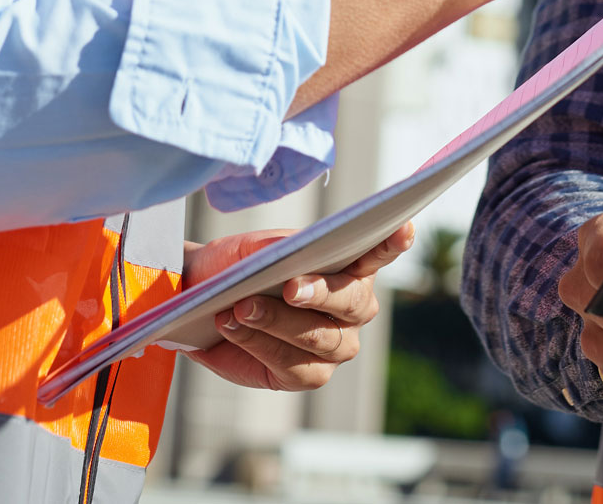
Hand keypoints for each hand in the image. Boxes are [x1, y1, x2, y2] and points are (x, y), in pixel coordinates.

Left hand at [183, 223, 413, 391]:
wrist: (200, 300)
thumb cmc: (237, 267)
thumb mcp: (251, 249)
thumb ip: (275, 249)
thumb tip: (291, 252)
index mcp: (350, 266)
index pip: (378, 252)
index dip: (392, 243)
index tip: (401, 227)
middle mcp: (353, 308)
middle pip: (352, 302)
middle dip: (321, 293)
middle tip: (291, 287)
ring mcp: (336, 345)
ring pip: (320, 338)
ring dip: (277, 322)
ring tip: (240, 307)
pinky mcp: (308, 374)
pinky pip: (292, 365)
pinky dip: (259, 344)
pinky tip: (233, 327)